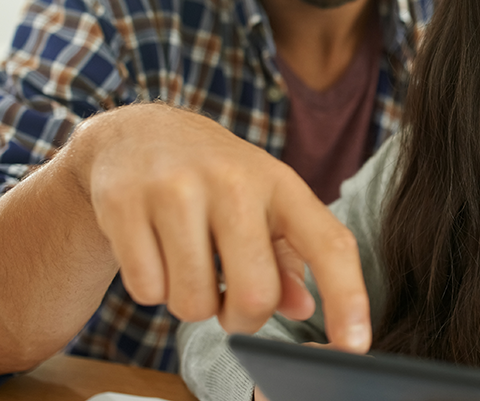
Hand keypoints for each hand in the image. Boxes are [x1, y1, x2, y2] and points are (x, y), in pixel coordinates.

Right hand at [69, 103, 370, 349]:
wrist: (140, 134)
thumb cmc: (217, 179)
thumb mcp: (265, 205)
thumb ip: (288, 259)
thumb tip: (304, 307)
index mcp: (280, 184)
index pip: (329, 244)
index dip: (347, 297)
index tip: (355, 344)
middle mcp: (234, 181)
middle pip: (255, 295)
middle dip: (242, 319)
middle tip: (228, 301)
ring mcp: (176, 189)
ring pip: (193, 303)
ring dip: (192, 304)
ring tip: (189, 266)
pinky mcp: (124, 203)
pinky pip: (146, 291)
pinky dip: (152, 289)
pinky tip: (155, 252)